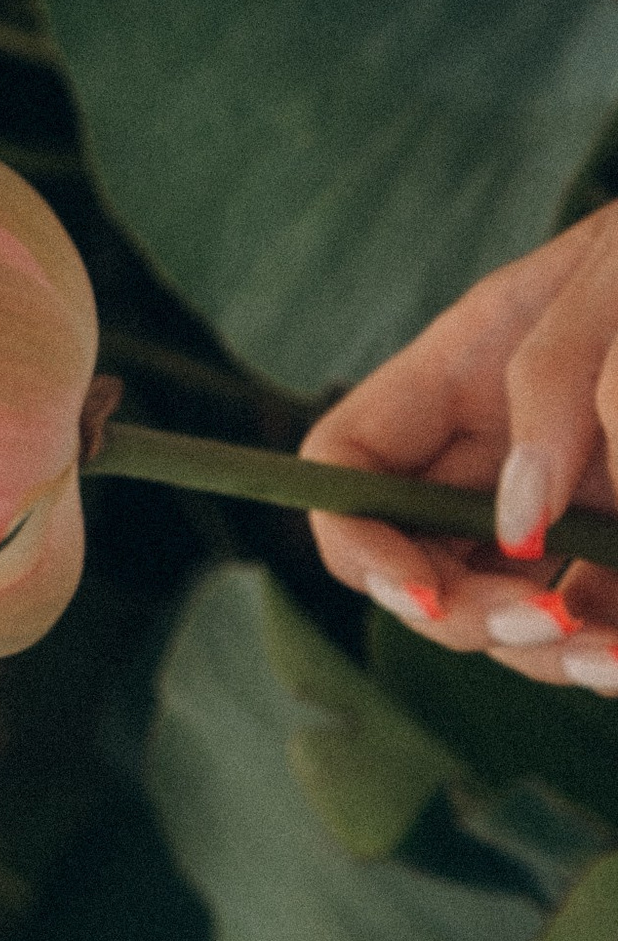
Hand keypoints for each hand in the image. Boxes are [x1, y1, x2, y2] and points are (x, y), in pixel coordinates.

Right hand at [303, 201, 617, 691]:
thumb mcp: (612, 280)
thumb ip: (553, 383)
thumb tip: (519, 525)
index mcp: (459, 374)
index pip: (349, 466)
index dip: (357, 538)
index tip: (426, 590)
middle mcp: (499, 450)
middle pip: (423, 563)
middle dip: (465, 615)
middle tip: (547, 620)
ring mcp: (568, 504)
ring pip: (512, 610)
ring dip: (546, 655)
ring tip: (612, 661)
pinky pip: (598, 620)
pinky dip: (607, 654)